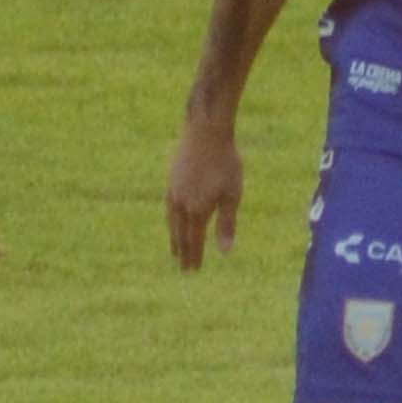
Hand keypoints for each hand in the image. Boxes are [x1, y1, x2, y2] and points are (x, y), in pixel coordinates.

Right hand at [166, 112, 243, 268]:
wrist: (206, 132)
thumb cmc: (226, 163)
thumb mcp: (232, 195)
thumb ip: (227, 225)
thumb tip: (225, 252)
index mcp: (197, 211)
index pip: (194, 241)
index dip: (195, 256)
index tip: (194, 270)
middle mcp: (181, 205)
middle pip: (180, 235)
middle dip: (183, 252)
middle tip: (183, 267)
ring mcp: (173, 192)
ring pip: (172, 222)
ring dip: (174, 237)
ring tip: (175, 249)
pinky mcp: (171, 180)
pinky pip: (169, 208)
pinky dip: (171, 220)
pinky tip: (174, 219)